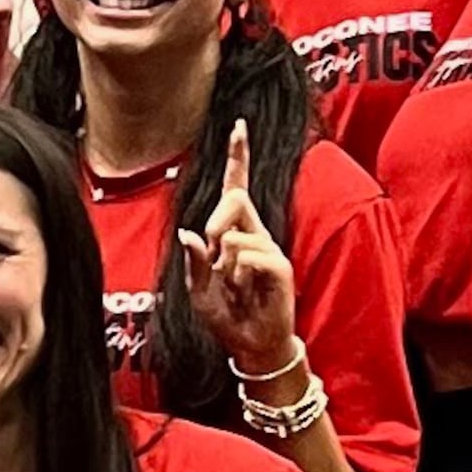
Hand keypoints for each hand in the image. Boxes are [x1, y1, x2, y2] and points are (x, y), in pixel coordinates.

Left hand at [176, 124, 297, 368]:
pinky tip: (246, 290)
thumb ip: (195, 260)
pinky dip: (240, 275)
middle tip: (214, 253)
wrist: (249, 344)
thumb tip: (190, 233)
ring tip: (234, 287)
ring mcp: (270, 249)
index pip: (236, 189)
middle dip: (216, 221)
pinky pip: (253, 256)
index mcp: (234, 232)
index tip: (239, 126)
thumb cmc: (225, 315)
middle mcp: (255, 234)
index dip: (237, 158)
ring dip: (225, 265)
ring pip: (237, 235)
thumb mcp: (198, 289)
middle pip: (235, 199)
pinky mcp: (280, 268)